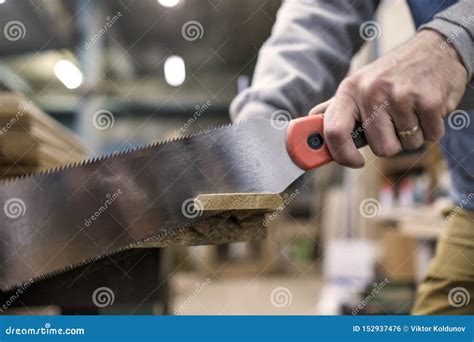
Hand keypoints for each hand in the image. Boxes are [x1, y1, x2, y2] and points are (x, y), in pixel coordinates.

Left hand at [310, 29, 467, 167]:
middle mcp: (372, 92)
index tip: (355, 162)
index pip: (334, 132)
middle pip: (381, 149)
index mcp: (349, 90)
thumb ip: (336, 108)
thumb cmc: (392, 74)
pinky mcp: (430, 101)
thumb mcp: (359, 83)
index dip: (343, 156)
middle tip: (395, 121)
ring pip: (407, 145)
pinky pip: (431, 137)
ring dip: (413, 134)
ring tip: (412, 109)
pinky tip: (427, 107)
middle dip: (391, 142)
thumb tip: (309, 124)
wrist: (437, 49)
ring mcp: (401, 95)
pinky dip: (432, 128)